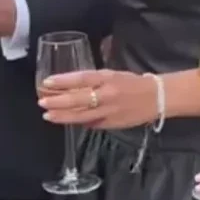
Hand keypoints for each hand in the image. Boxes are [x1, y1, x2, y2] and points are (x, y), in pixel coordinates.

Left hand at [38, 69, 157, 129]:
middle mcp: (108, 95)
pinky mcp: (113, 124)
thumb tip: (70, 85)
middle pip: (79, 99)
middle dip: (58, 102)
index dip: (63, 81)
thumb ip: (93, 80)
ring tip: (48, 115)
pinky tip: (67, 121)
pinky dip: (78, 122)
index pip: (82, 78)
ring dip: (63, 116)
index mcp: (109, 79)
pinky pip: (91, 124)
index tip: (47, 82)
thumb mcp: (113, 74)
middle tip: (42, 102)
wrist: (157, 97)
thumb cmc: (133, 83)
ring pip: (82, 115)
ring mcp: (110, 112)